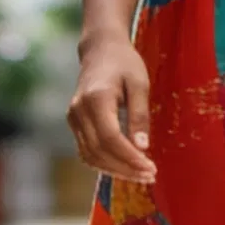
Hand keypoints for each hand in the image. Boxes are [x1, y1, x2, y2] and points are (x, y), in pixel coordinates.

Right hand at [67, 31, 156, 186]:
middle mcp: (79, 110)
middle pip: (99, 151)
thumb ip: (140, 115)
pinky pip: (87, 150)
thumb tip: (143, 148)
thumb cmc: (124, 63)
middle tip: (150, 175)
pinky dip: (105, 162)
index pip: (111, 138)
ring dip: (115, 169)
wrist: (100, 49)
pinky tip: (125, 165)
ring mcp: (73, 117)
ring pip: (91, 155)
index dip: (130, 158)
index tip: (151, 168)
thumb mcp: (140, 84)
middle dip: (125, 168)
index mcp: (96, 98)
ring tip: (140, 174)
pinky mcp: (74, 122)